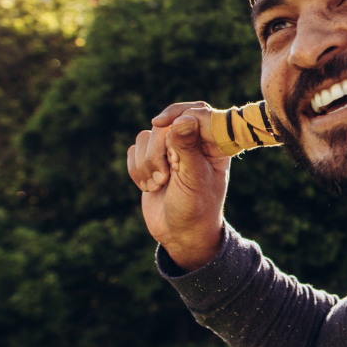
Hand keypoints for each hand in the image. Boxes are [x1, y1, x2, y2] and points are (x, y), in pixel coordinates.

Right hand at [127, 111, 229, 270]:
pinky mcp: (151, 161)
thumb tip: (183, 119)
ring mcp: (170, 150)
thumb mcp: (193, 179)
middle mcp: (192, 142)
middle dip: (159, 152)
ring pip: (145, 137)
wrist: (181, 234)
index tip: (160, 122)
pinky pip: (133, 151)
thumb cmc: (196, 207)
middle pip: (164, 125)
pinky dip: (137, 170)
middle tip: (166, 177)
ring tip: (159, 185)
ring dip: (147, 164)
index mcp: (213, 143)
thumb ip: (187, 149)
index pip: (196, 112)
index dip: (178, 113)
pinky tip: (149, 187)